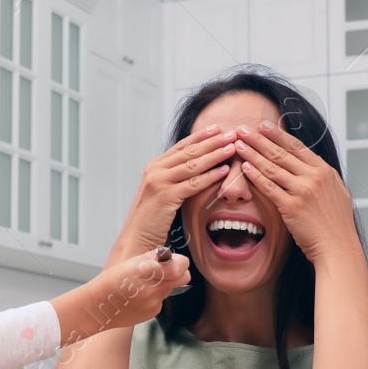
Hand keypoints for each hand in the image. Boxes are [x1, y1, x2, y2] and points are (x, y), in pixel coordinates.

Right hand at [53, 249, 190, 343]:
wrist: (97, 306)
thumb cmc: (112, 280)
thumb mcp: (131, 262)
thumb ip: (156, 258)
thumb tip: (174, 258)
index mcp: (146, 272)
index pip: (181, 267)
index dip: (179, 262)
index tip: (173, 260)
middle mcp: (153, 290)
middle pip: (183, 279)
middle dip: (177, 273)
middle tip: (163, 271)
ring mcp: (154, 304)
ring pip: (171, 290)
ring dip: (163, 285)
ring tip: (143, 285)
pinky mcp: (152, 313)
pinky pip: (161, 301)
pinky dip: (154, 297)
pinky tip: (139, 296)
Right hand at [109, 124, 235, 261]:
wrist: (135, 240)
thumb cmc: (151, 221)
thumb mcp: (161, 193)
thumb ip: (174, 179)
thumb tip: (195, 169)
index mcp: (154, 167)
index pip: (181, 146)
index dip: (200, 136)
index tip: (218, 128)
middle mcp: (155, 170)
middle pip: (189, 151)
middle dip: (212, 141)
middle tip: (232, 133)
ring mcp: (159, 182)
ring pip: (192, 164)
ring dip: (215, 154)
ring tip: (232, 148)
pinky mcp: (165, 196)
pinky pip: (193, 184)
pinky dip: (210, 176)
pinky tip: (224, 171)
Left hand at [233, 122, 364, 266]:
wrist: (338, 247)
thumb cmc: (336, 224)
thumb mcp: (338, 193)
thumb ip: (324, 178)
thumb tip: (313, 166)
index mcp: (325, 171)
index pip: (297, 147)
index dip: (278, 135)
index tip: (264, 125)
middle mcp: (314, 177)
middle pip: (281, 153)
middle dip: (259, 139)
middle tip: (243, 129)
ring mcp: (303, 191)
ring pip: (272, 167)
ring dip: (252, 153)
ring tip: (239, 144)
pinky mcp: (292, 207)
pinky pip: (269, 187)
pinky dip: (255, 176)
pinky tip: (244, 167)